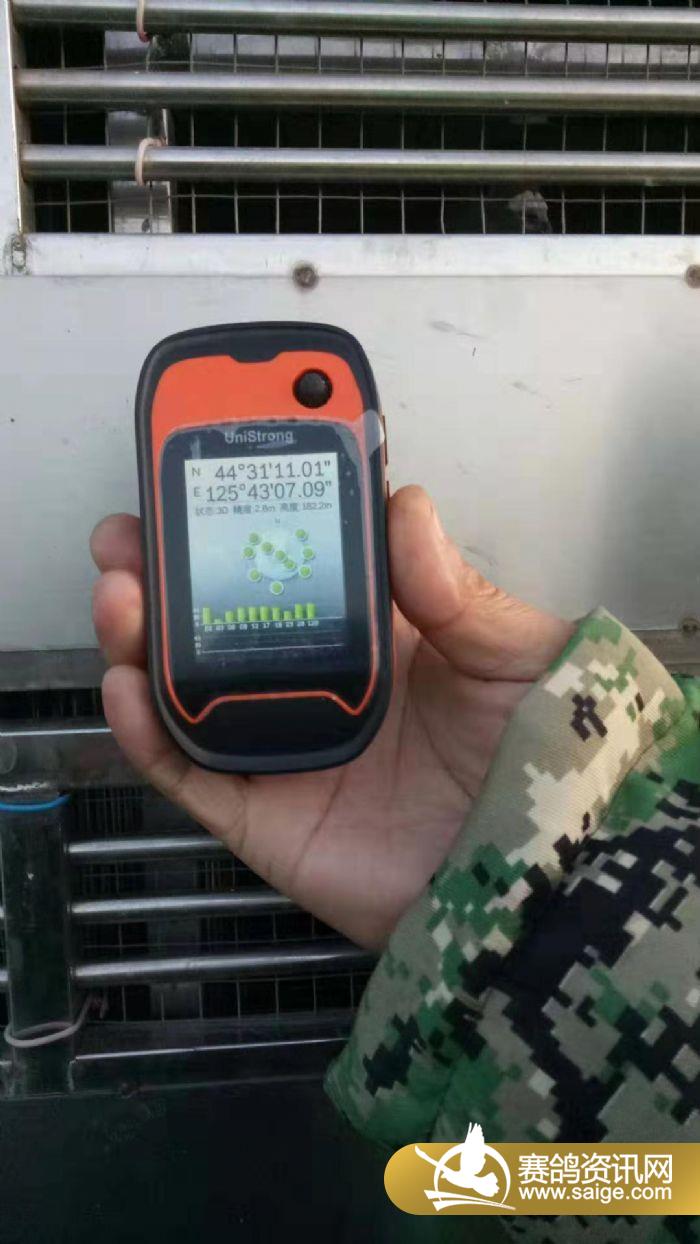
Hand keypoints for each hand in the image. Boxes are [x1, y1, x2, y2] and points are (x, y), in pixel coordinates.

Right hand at [91, 487, 570, 950]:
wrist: (536, 881)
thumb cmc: (538, 760)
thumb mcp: (512, 657)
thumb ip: (457, 589)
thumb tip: (404, 506)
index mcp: (372, 633)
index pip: (291, 561)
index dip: (246, 516)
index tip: (204, 469)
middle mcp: (314, 683)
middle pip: (217, 618)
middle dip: (165, 569)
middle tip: (129, 531)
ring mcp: (281, 748)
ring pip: (184, 686)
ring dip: (138, 636)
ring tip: (120, 591)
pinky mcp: (261, 817)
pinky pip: (186, 772)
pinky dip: (144, 731)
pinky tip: (125, 684)